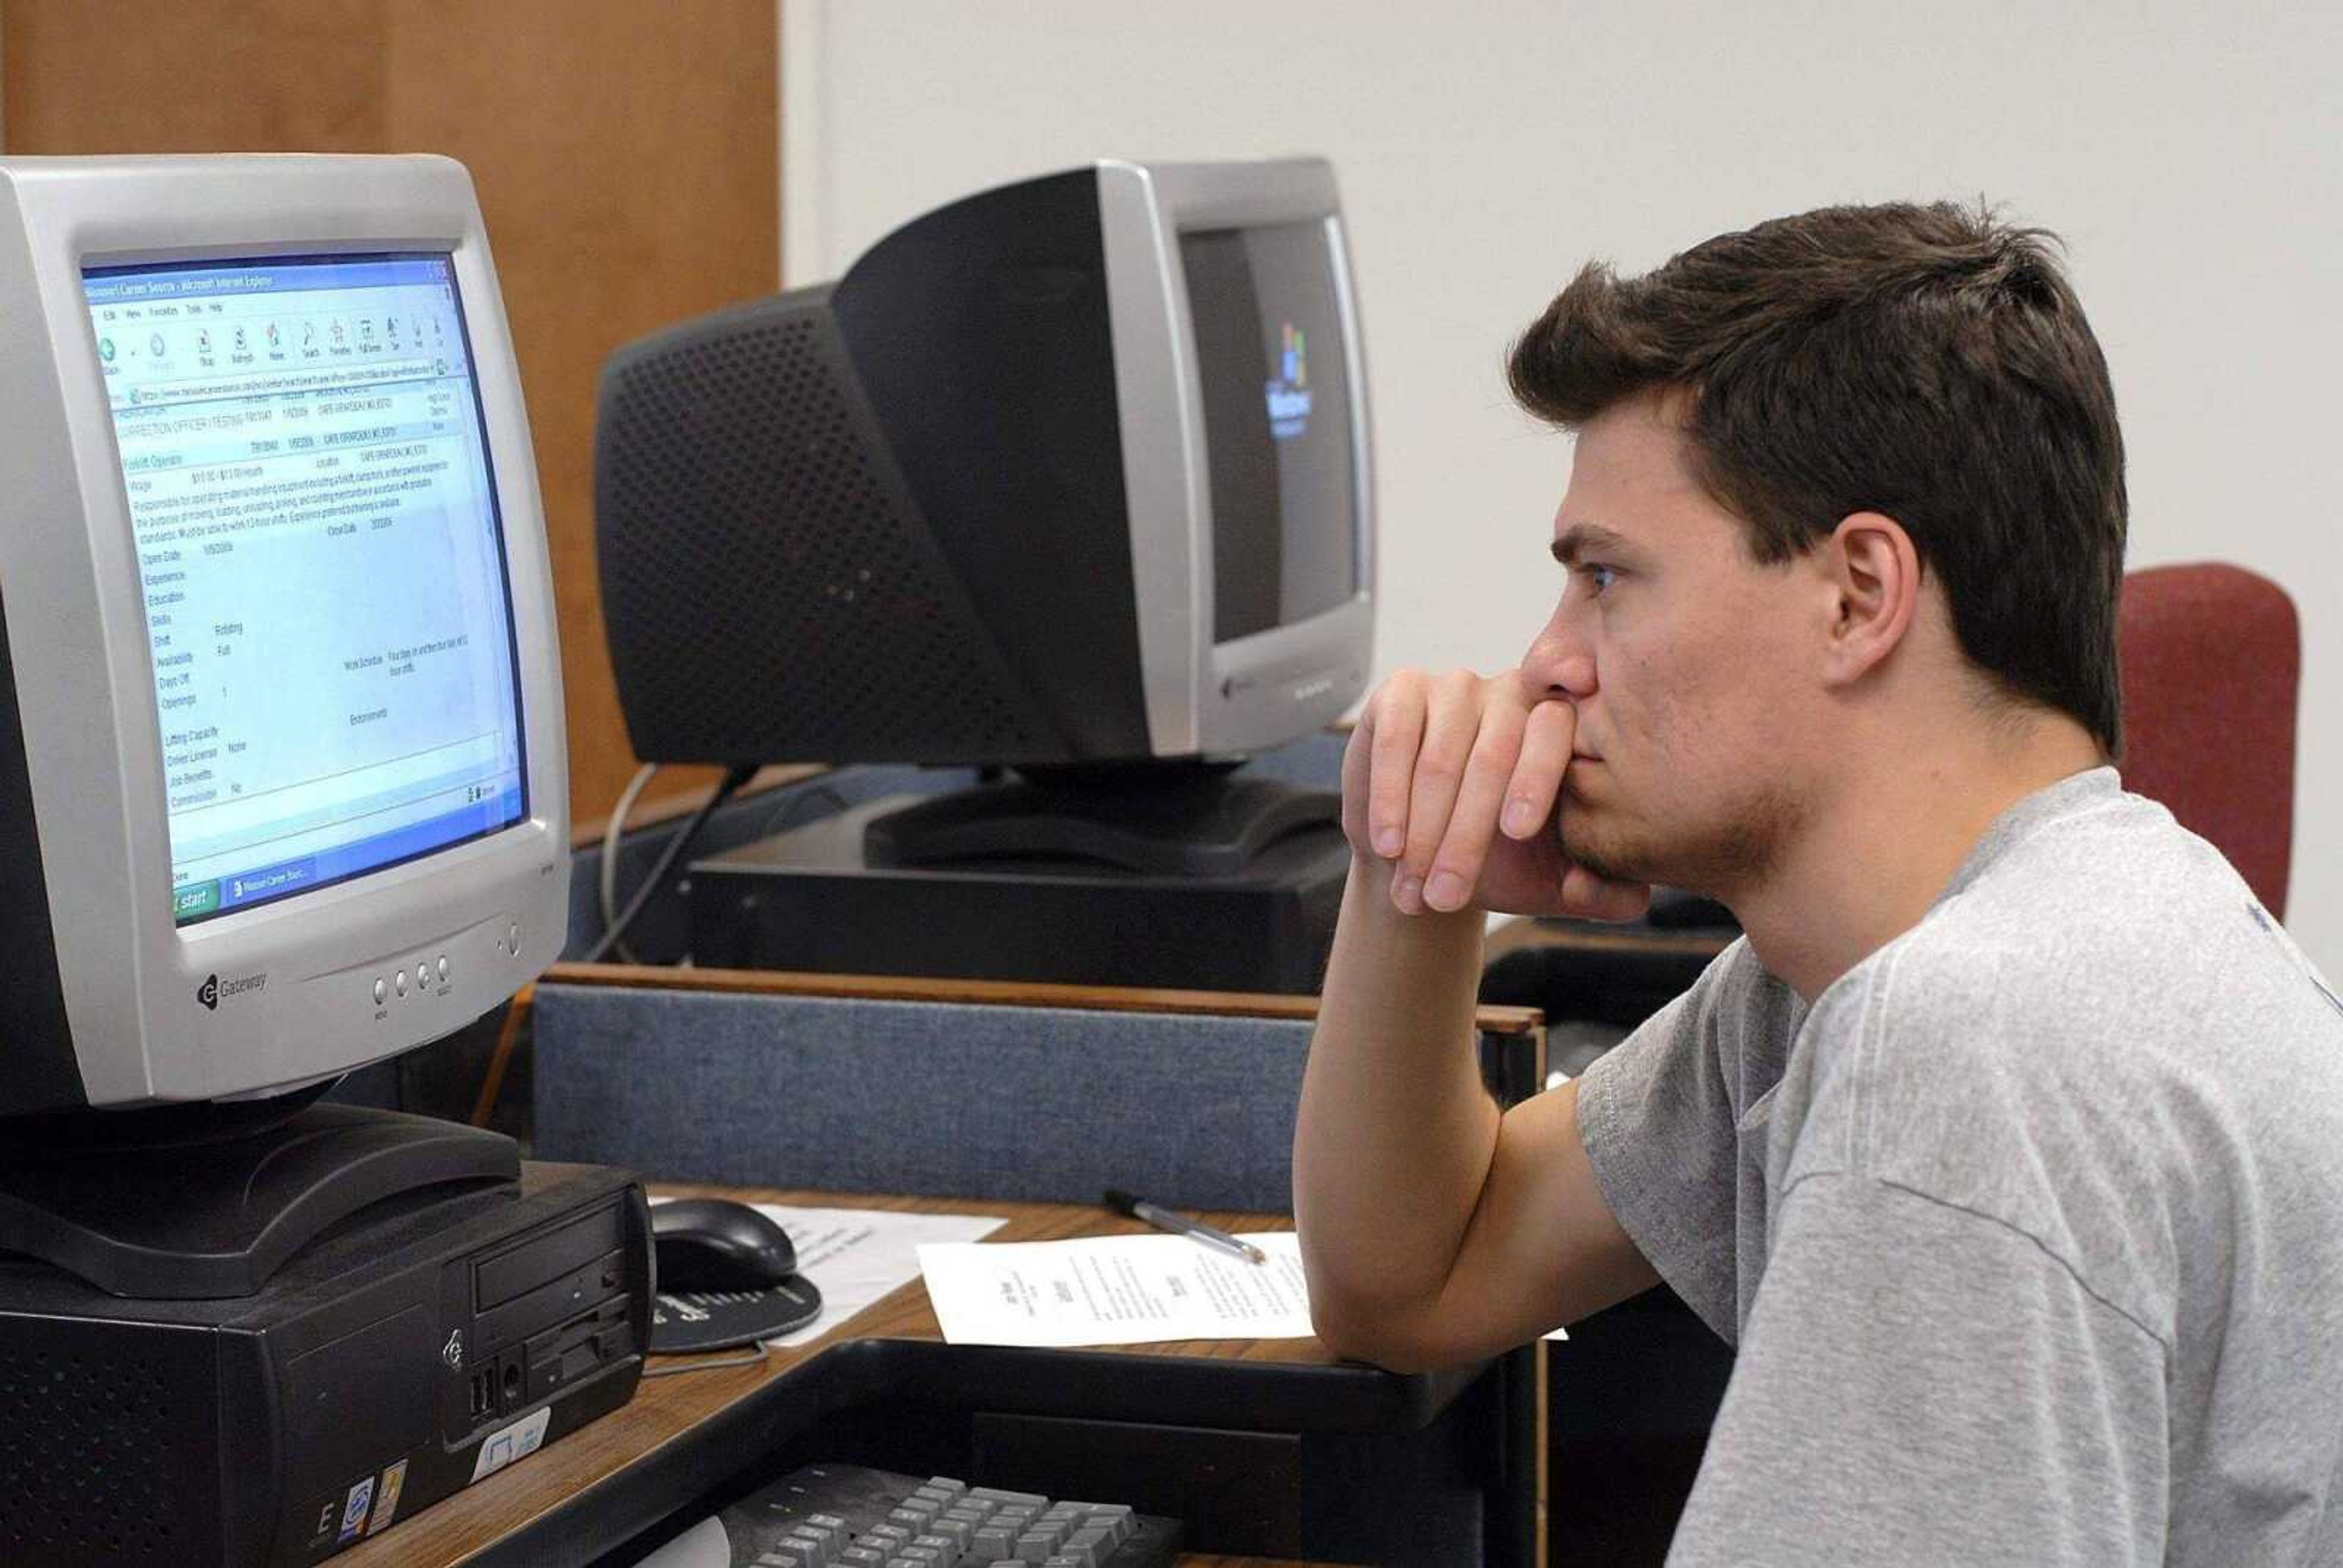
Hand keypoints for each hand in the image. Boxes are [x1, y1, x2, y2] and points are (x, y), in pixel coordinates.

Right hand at [1343, 668, 1650, 920]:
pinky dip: (1388, 796)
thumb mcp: (1555, 885)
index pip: (1555, 737)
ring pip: (1440, 758)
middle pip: (1492, 757)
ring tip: (1412, 890)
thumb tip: (1612, 890)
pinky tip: (1388, 845)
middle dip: (1466, 837)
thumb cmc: (1501, 864)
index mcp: (1562, 728)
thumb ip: (1605, 894)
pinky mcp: (1403, 690)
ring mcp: (1456, 686)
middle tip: (1446, 897)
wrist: (1426, 854)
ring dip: (1422, 831)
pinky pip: (1397, 739)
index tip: (1518, 831)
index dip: (1536, 780)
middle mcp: (1514, 693)